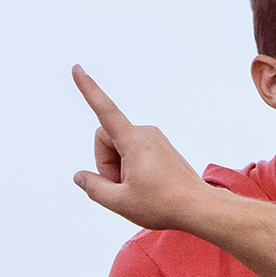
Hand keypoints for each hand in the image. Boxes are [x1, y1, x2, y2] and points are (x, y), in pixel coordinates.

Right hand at [71, 65, 215, 230]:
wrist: (199, 207)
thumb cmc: (163, 205)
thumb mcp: (120, 202)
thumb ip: (94, 188)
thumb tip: (80, 177)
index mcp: (134, 141)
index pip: (105, 110)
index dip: (88, 90)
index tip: (77, 68)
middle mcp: (145, 133)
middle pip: (106, 138)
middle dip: (105, 163)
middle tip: (121, 188)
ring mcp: (155, 139)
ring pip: (119, 147)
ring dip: (119, 168)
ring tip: (137, 189)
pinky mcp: (161, 147)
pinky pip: (133, 152)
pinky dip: (131, 168)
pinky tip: (146, 186)